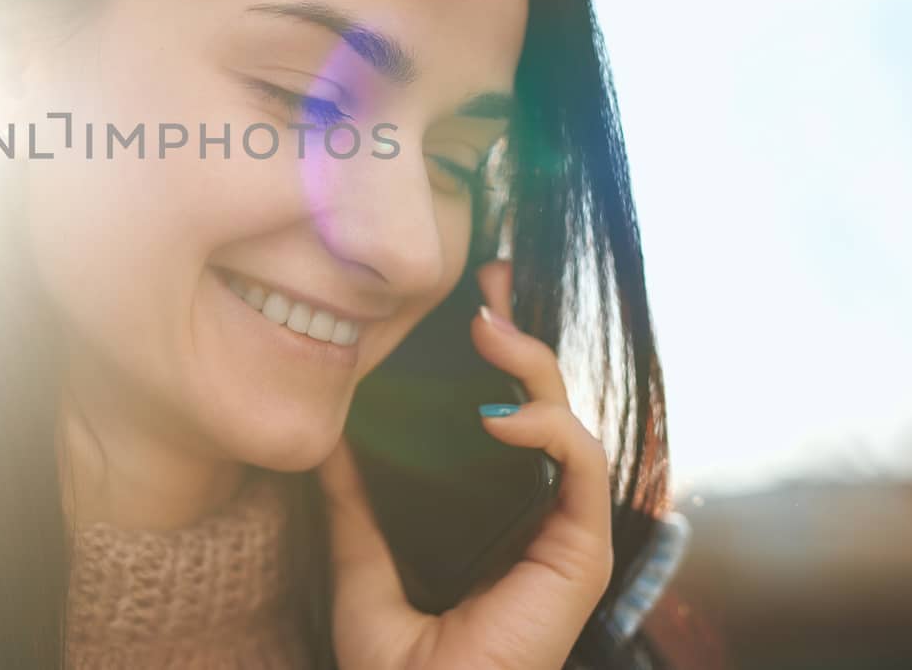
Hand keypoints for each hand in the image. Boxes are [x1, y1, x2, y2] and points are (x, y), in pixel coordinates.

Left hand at [318, 259, 614, 669]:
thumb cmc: (393, 657)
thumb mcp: (360, 552)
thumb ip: (353, 491)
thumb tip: (328, 428)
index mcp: (494, 508)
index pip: (504, 412)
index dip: (496, 352)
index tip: (469, 296)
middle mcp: (536, 511)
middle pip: (542, 402)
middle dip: (522, 333)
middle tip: (490, 279)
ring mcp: (564, 529)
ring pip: (568, 419)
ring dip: (533, 364)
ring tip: (488, 329)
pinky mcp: (582, 550)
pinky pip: (583, 468)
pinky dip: (548, 428)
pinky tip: (500, 415)